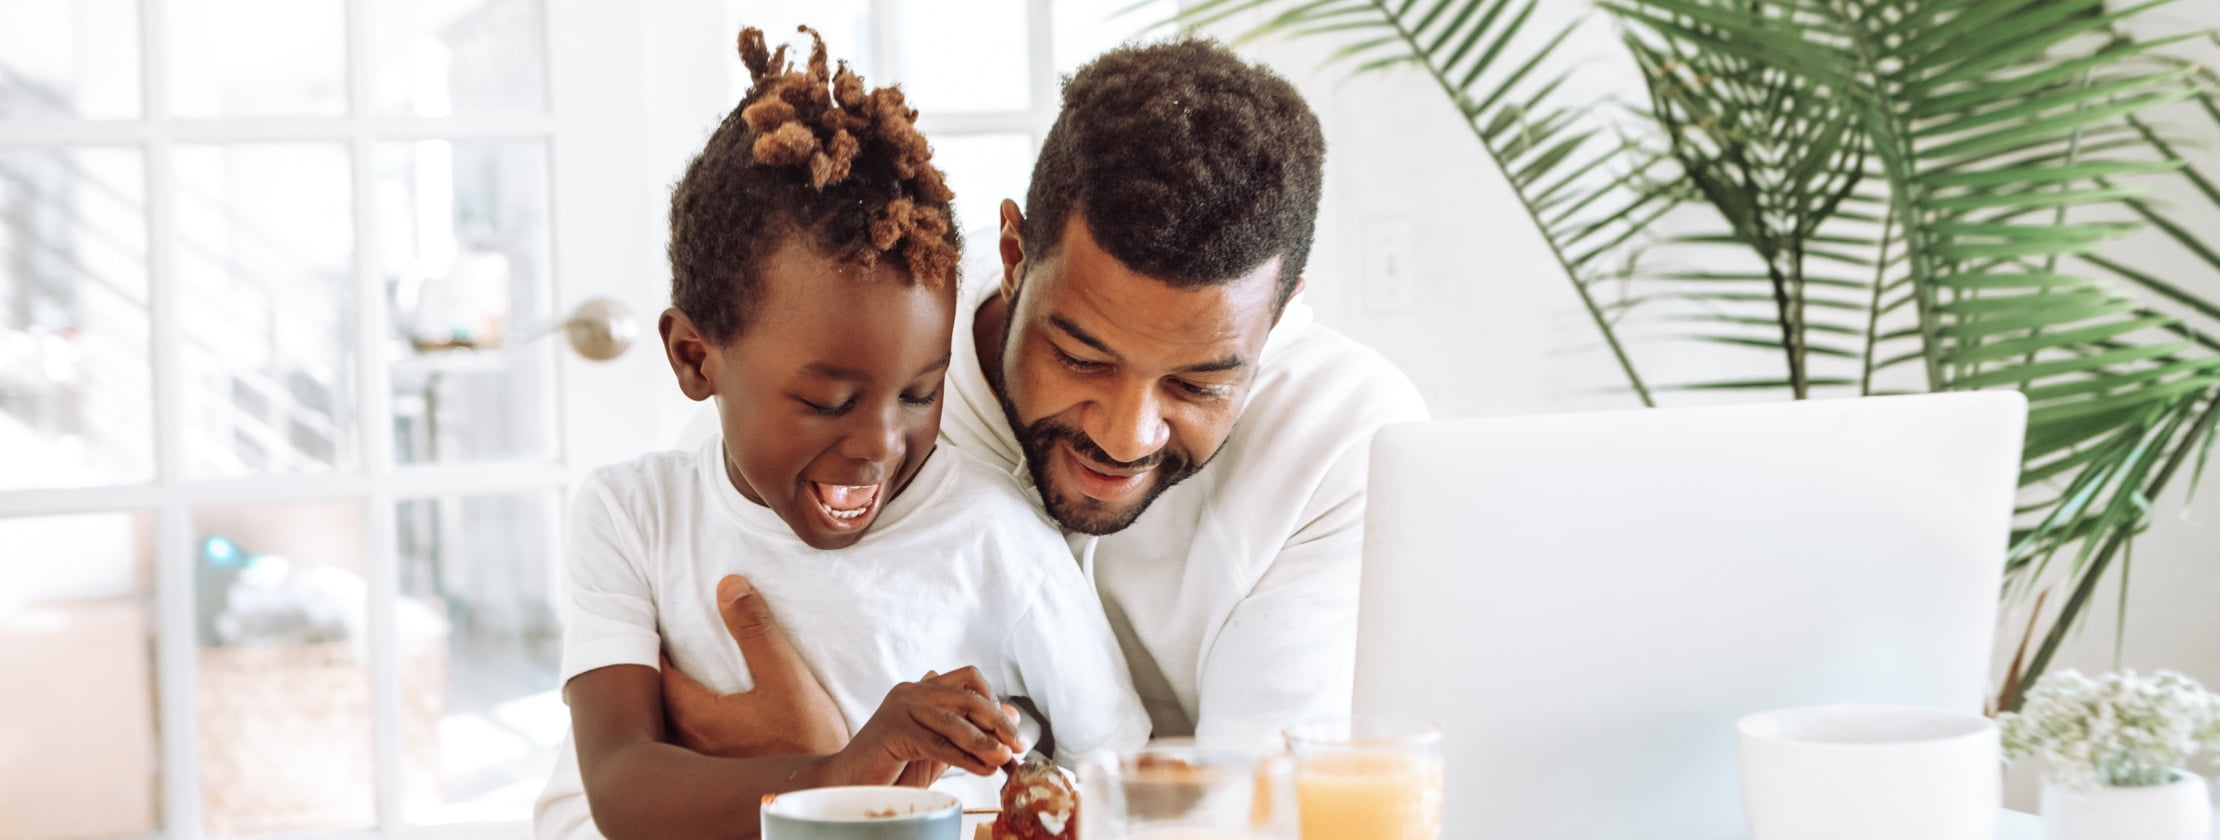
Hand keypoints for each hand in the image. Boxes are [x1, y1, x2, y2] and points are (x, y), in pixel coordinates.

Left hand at [660, 574, 848, 757]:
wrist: (824, 790)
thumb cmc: (807, 739)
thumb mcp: (788, 677)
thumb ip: (757, 631)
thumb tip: (729, 585)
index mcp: (699, 716)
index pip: (659, 675)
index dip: (655, 648)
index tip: (657, 625)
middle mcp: (693, 742)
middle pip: (660, 701)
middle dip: (661, 673)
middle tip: (666, 644)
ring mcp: (705, 760)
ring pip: (674, 723)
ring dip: (675, 699)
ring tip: (686, 674)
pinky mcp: (721, 772)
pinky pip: (692, 740)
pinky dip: (691, 720)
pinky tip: (713, 711)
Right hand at [885, 670, 1022, 788]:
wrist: (849, 782)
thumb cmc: (893, 767)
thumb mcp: (939, 746)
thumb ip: (969, 731)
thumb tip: (1010, 714)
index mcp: (922, 689)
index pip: (968, 678)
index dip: (993, 700)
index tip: (1010, 728)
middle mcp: (911, 692)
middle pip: (967, 696)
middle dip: (997, 721)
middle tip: (1018, 744)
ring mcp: (900, 708)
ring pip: (954, 720)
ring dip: (984, 741)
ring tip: (1004, 758)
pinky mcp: (893, 731)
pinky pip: (938, 744)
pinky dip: (966, 758)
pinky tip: (983, 769)